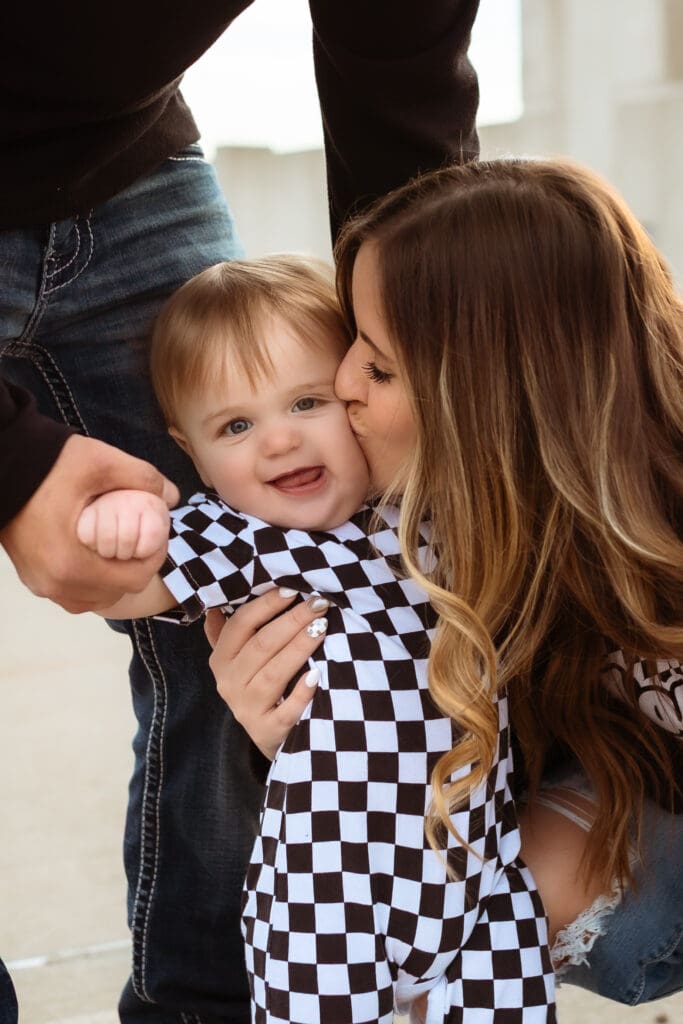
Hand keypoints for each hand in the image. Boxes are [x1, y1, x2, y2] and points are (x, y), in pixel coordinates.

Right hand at [0, 434, 178, 612]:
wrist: (1, 462)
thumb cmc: (50, 464)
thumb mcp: (103, 462)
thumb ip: (144, 479)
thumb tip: (172, 497)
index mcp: (73, 565)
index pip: (134, 580)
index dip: (154, 559)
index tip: (157, 537)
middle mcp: (55, 585)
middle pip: (115, 593)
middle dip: (134, 569)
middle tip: (141, 542)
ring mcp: (40, 584)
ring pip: (92, 598)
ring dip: (112, 580)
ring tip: (119, 550)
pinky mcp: (31, 578)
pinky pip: (70, 593)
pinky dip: (89, 581)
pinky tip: (95, 555)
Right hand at [205, 588, 328, 759]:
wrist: (268, 736)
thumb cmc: (257, 686)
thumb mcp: (237, 660)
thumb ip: (226, 632)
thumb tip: (215, 604)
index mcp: (221, 660)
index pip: (240, 625)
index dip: (265, 605)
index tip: (292, 589)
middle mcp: (229, 683)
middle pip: (261, 646)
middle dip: (292, 621)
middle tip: (317, 604)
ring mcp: (247, 708)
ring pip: (274, 673)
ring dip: (299, 648)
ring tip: (322, 628)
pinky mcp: (267, 730)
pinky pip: (286, 711)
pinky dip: (301, 693)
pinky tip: (317, 675)